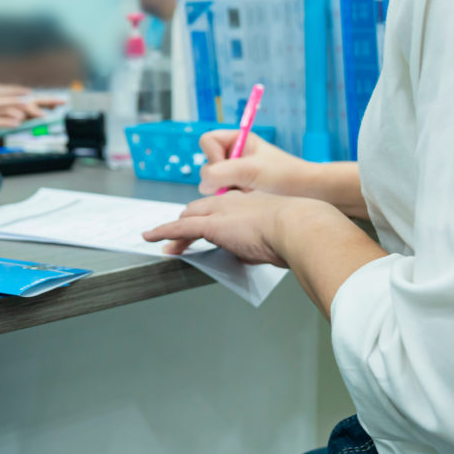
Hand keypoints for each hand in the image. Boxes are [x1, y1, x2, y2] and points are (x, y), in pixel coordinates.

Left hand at [144, 192, 385, 316]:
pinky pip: (181, 228)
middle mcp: (232, 202)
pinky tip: (151, 238)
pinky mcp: (212, 225)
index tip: (207, 225)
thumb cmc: (302, 232)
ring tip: (161, 241)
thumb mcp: (283, 234)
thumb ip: (268, 240)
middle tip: (180, 236)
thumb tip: (264, 251)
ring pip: (188, 219)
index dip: (211, 216)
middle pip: (201, 210)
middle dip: (188, 223)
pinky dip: (163, 232)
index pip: (223, 207)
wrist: (302, 226)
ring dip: (174, 231)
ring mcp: (221, 212)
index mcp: (251, 201)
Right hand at [198, 129, 318, 196]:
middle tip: (239, 184)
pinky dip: (232, 198)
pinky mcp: (240, 189)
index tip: (227, 167)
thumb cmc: (287, 176)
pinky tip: (248, 200)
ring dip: (226, 189)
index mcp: (238, 140)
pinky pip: (222, 193)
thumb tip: (204, 184)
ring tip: (248, 193)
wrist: (309, 193)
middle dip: (220, 177)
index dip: (212, 155)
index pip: (207, 141)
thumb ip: (221, 173)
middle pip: (208, 163)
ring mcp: (237, 173)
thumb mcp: (251, 171)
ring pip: (213, 181)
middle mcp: (235, 155)